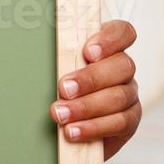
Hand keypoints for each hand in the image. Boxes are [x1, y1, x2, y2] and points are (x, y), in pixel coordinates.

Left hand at [50, 20, 140, 160]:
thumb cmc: (63, 87)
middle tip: (64, 89)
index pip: (123, 32)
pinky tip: (74, 131)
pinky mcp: (129, 120)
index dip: (110, 39)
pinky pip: (120, 122)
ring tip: (61, 115)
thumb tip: (33, 48)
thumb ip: (61, 57)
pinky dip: (94, 127)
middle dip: (91, 78)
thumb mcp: (59, 67)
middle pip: (123, 65)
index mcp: (109, 48)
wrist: (70, 124)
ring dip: (87, 107)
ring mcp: (129, 94)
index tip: (88, 52)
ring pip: (119, 96)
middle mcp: (123, 69)